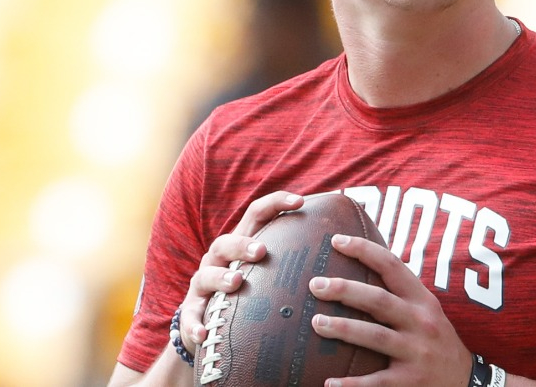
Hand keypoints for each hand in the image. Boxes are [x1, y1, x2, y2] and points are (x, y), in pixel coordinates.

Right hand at [177, 191, 304, 350]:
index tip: (300, 201)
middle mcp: (218, 259)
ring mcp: (202, 285)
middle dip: (243, 244)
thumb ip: (297, 256)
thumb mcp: (270, 270)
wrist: (211, 324)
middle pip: (226, 242)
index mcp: (240, 243)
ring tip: (236, 282)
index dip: (276, 202)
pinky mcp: (193, 312)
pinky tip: (205, 334)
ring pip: (205, 275)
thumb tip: (345, 240)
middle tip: (262, 251)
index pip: (256, 214)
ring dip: (220, 277)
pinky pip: (190, 318)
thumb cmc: (252, 291)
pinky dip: (194, 325)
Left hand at [308, 234, 471, 386]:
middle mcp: (421, 322)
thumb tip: (356, 268)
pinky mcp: (410, 382)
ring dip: (343, 329)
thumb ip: (398, 293)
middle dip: (345, 290)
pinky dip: (351, 384)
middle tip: (316, 284)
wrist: (464, 381)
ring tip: (316, 323)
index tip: (336, 240)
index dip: (364, 250)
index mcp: (422, 300)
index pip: (393, 266)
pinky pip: (377, 382)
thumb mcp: (425, 311)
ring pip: (376, 337)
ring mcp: (417, 353)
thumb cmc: (434, 340)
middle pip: (379, 300)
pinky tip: (328, 384)